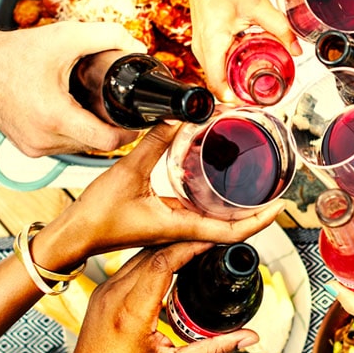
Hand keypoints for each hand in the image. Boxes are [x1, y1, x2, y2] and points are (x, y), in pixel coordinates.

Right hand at [0, 21, 147, 156]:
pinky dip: (71, 132)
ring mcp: (33, 146)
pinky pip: (62, 146)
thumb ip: (108, 37)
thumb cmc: (15, 53)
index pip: (106, 141)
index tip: (135, 118)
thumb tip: (138, 47)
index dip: (128, 132)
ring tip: (90, 105)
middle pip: (95, 143)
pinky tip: (71, 112)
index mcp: (53, 115)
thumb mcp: (67, 37)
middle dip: (109, 126)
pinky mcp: (27, 148)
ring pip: (80, 146)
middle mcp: (42, 137)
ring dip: (89, 130)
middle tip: (114, 104)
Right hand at [43, 120, 282, 263]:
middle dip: (257, 210)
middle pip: (232, 226)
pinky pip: (198, 214)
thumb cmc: (96, 216)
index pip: (233, 231)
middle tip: (275, 188)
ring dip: (237, 206)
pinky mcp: (164, 221)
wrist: (72, 236)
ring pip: (216, 221)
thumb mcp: (127, 171)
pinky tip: (215, 183)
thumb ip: (154, 142)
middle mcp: (182, 230)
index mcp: (180, 226)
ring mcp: (174, 227)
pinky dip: (214, 201)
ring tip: (255, 183)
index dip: (261, 220)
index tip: (281, 205)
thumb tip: (180, 116)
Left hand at [64, 242, 257, 352]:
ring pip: (140, 255)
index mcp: (130, 313)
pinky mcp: (102, 293)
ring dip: (169, 249)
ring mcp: (104, 292)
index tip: (212, 241)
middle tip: (211, 242)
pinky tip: (174, 267)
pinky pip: (131, 265)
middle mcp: (113, 296)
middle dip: (184, 242)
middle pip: (153, 251)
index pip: (163, 262)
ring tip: (197, 249)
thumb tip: (248, 337)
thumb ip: (214, 349)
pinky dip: (155, 260)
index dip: (191, 246)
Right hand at [184, 0, 300, 100]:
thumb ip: (278, 27)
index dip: (237, 99)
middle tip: (267, 93)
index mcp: (212, 44)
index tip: (256, 102)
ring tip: (262, 79)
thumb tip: (296, 50)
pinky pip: (220, 64)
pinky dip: (234, 67)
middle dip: (242, 92)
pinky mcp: (206, 45)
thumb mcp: (256, 4)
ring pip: (220, 75)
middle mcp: (202, 51)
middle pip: (221, 84)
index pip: (219, 84)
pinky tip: (251, 62)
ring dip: (238, 79)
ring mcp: (202, 49)